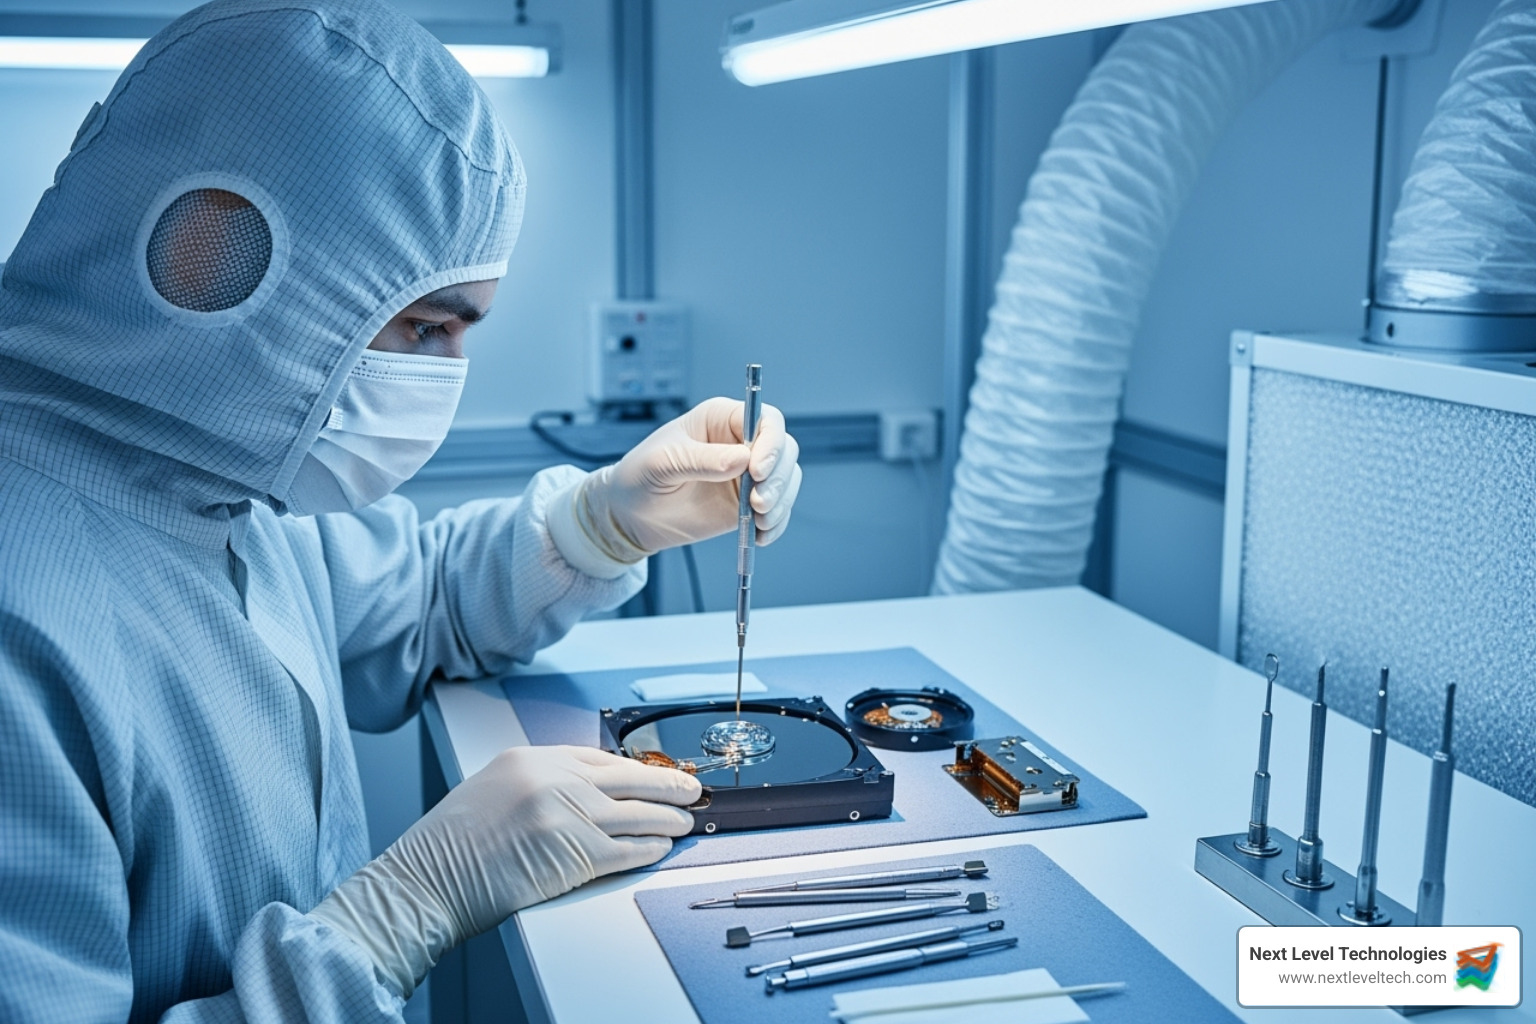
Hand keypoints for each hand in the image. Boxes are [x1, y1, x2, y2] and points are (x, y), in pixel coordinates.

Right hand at [310, 745, 699, 995]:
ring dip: (668, 819)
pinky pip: (626, 849)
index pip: (601, 756)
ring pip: (637, 814)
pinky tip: (660, 847)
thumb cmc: (451, 843)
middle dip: (669, 785)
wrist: (425, 881)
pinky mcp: (573, 854)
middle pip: (630, 778)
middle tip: (691, 789)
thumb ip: (542, 781)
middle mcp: (553, 779)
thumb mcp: (495, 786)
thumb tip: (590, 790)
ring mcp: (566, 815)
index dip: (637, 767)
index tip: (656, 772)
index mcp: (533, 758)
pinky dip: (649, 849)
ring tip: (685, 822)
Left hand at [574, 397, 801, 562]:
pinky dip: (776, 524)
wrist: (630, 515)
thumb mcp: (662, 463)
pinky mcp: (748, 503)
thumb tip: (741, 460)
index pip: (766, 419)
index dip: (771, 442)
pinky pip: (777, 509)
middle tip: (759, 503)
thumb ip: (700, 460)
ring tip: (759, 521)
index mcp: (721, 419)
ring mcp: (747, 474)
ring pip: (786, 479)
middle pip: (785, 449)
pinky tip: (760, 535)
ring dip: (781, 502)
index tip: (757, 470)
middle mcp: (741, 442)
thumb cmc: (639, 476)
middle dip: (778, 478)